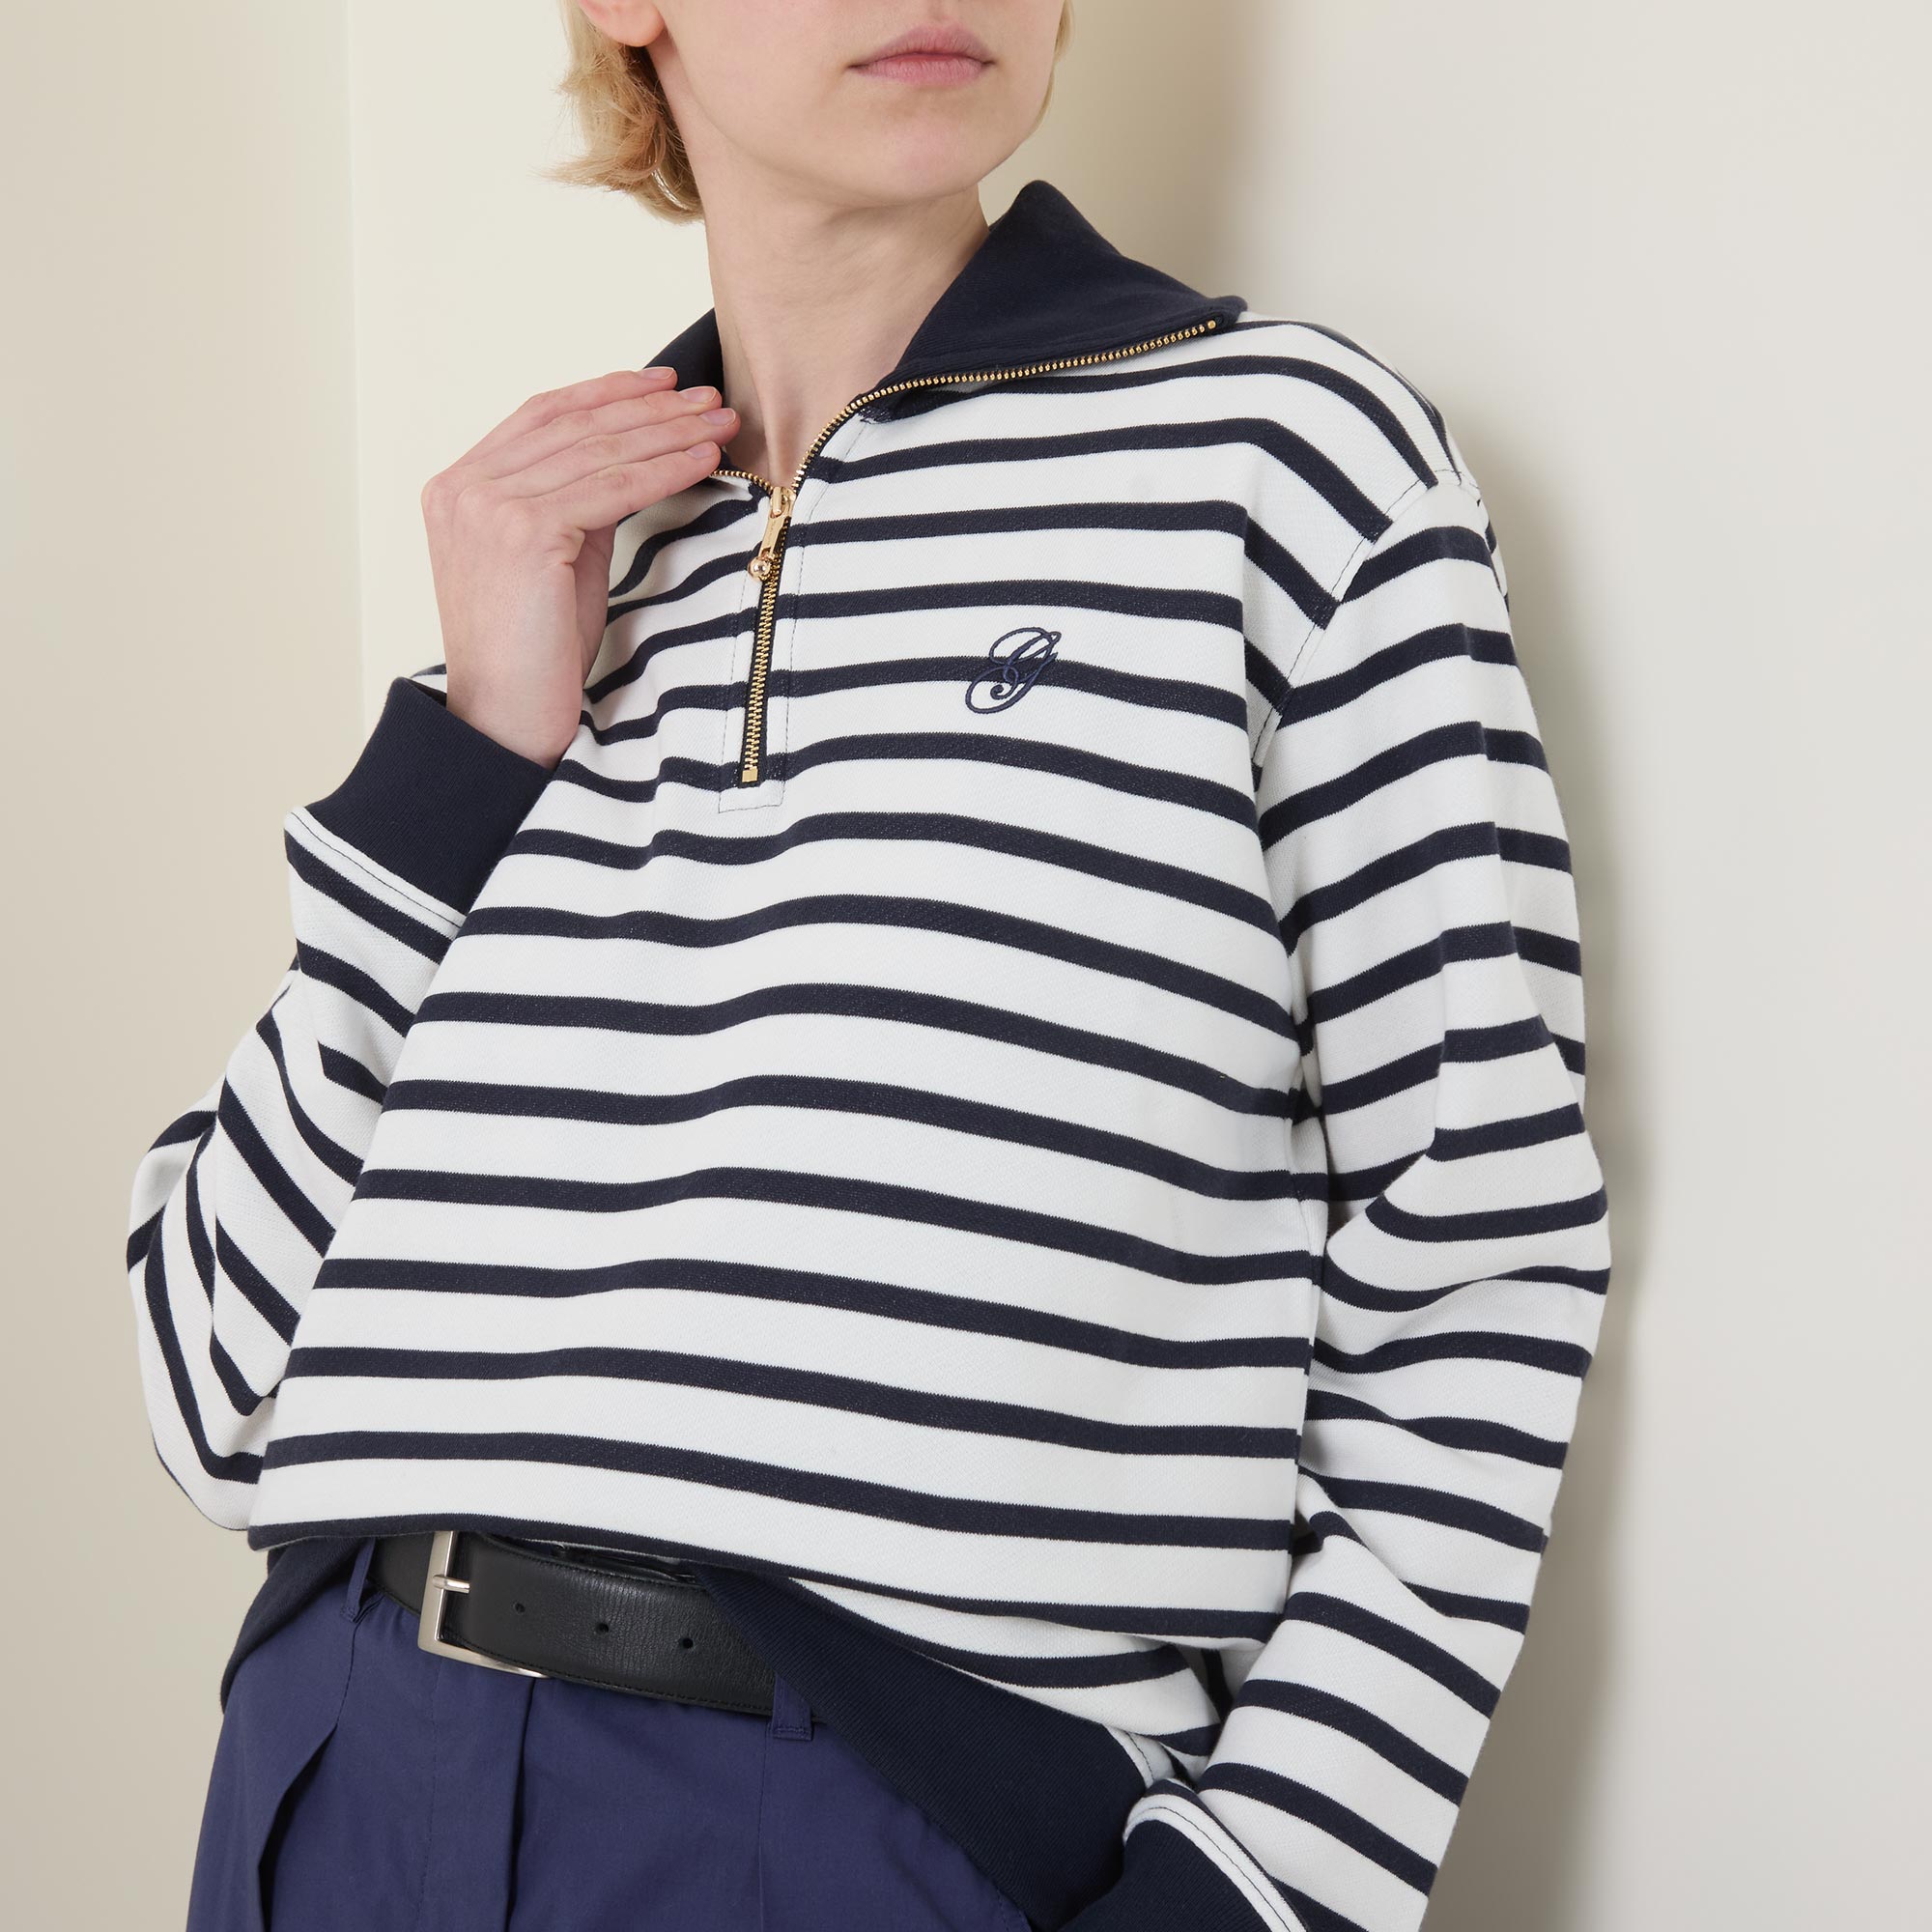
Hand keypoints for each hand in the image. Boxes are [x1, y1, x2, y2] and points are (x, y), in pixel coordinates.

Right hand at [420, 366, 737, 766]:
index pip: (543, 415)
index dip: (608, 392)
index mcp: (458, 485)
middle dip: (651, 407)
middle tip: (711, 397)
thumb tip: (637, 454)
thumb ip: (577, 502)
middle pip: (576, 425)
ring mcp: (488, 506)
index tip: (665, 383)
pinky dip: (664, 469)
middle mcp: (464, 486)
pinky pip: (612, 488)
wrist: (507, 718)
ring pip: (599, 451)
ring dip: (669, 431)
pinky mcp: (523, 533)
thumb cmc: (536, 650)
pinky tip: (704, 459)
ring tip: (721, 421)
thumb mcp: (555, 557)